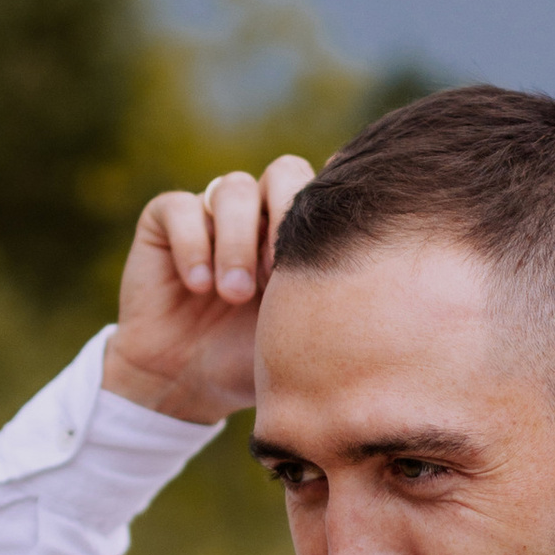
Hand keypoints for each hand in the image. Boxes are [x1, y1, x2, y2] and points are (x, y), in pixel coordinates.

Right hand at [104, 158, 317, 423]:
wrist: (186, 383)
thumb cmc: (249, 360)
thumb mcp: (298, 335)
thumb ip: (333, 301)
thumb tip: (388, 293)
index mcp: (297, 231)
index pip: (322, 189)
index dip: (325, 213)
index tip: (324, 262)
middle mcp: (258, 212)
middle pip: (284, 171)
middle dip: (284, 217)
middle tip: (276, 275)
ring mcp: (212, 212)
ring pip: (234, 188)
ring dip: (237, 242)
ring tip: (234, 293)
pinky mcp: (166, 220)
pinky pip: (181, 206)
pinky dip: (193, 245)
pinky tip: (198, 286)